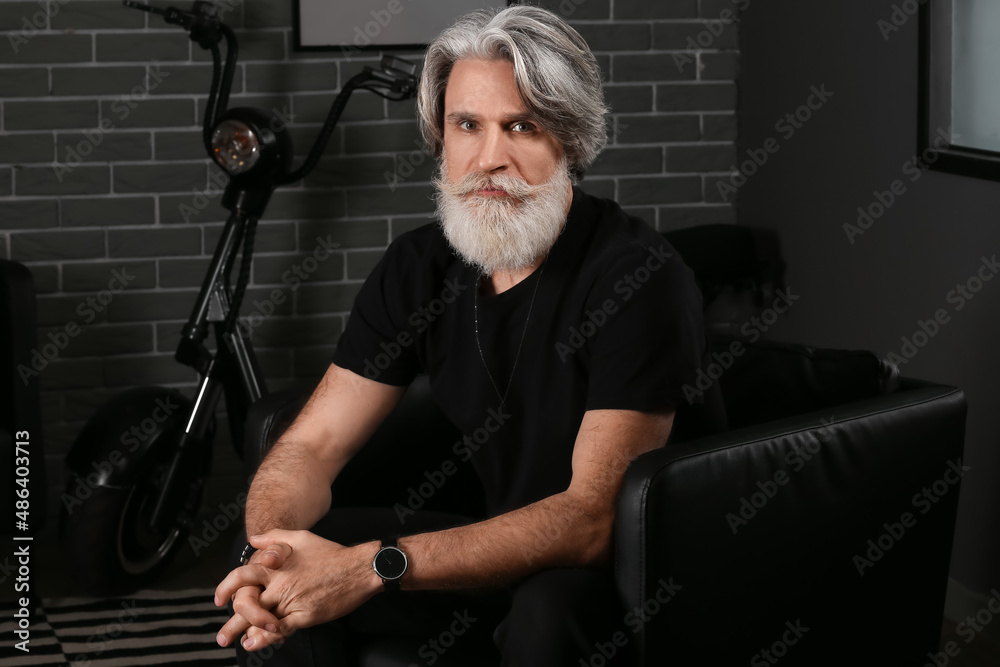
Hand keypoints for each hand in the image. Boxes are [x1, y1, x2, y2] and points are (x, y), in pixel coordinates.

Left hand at [215, 530, 381, 651]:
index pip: (242, 576)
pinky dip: (264, 639)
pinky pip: (278, 630)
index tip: (219, 599)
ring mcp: (291, 601)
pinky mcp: (304, 615)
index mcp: (276, 566)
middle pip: (246, 604)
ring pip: (260, 620)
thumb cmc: (330, 552)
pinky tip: (254, 643)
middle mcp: (280, 584)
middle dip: (231, 623)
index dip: (226, 588)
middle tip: (222, 636)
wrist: (358, 569)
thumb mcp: (301, 537)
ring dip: (244, 633)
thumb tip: (253, 540)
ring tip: (234, 642)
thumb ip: (274, 536)